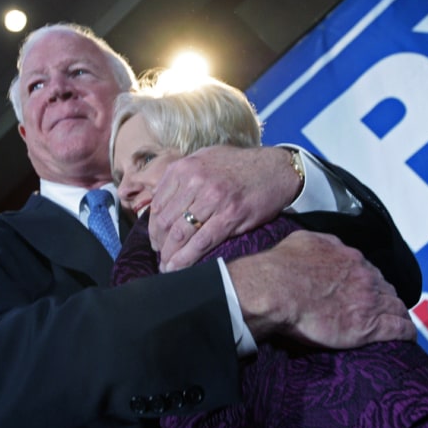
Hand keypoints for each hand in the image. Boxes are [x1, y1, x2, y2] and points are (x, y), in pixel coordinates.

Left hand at [148, 145, 300, 270]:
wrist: (276, 169)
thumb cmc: (240, 166)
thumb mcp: (205, 159)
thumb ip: (183, 177)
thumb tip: (162, 200)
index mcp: (185, 168)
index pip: (157, 205)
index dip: (152, 228)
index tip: (155, 240)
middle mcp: (195, 181)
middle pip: (165, 221)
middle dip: (159, 244)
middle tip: (161, 256)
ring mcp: (213, 199)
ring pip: (180, 234)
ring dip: (170, 255)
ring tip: (168, 267)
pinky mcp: (230, 216)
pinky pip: (201, 242)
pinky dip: (186, 259)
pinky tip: (179, 268)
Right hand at [227, 230, 415, 347]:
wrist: (277, 290)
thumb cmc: (282, 268)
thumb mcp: (304, 242)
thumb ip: (322, 244)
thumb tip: (325, 246)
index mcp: (349, 258)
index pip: (368, 270)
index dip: (369, 281)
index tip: (367, 289)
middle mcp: (364, 277)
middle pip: (385, 288)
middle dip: (386, 297)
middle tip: (384, 307)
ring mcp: (369, 302)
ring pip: (396, 307)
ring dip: (399, 313)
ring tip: (400, 322)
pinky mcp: (369, 327)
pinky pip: (398, 328)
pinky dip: (406, 332)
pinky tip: (408, 336)